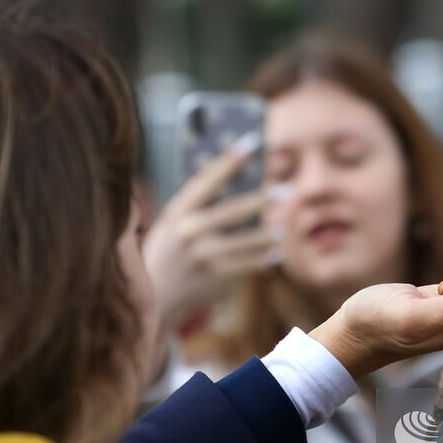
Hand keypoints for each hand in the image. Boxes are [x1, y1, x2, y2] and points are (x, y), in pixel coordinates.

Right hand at [143, 137, 288, 335]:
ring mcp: (204, 258)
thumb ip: (197, 207)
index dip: (229, 161)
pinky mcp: (217, 279)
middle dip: (262, 199)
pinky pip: (249, 265)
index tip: (251, 143)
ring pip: (247, 241)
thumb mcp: (171, 226)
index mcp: (176, 214)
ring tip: (283, 229)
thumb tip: (238, 182)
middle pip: (233, 210)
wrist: (156, 299)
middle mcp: (189, 234)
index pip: (206, 181)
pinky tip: (275, 254)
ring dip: (269, 234)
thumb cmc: (168, 254)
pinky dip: (264, 259)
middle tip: (286, 190)